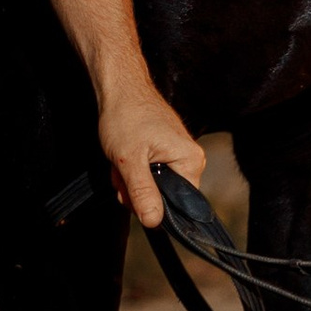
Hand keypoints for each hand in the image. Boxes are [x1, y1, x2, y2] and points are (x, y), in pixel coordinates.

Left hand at [98, 74, 205, 228]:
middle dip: (136, 190)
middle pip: (163, 196)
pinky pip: (150, 173)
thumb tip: (154, 222)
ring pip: (153, 185)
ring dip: (131, 180)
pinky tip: (124, 157)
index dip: (151, 204)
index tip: (131, 191)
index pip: (178, 205)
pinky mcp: (165, 150)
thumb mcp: (130, 160)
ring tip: (121, 160)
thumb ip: (143, 192)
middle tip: (121, 171)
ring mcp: (178, 154)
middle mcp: (190, 159)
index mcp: (190, 161)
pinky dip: (133, 169)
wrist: (120, 88)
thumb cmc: (126, 117)